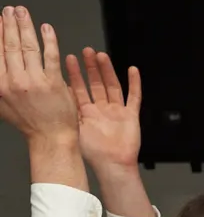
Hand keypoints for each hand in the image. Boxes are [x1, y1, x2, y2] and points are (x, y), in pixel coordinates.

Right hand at [0, 7, 76, 143]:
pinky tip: (47, 28)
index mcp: (0, 84)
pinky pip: (51, 56)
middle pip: (10, 45)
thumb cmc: (29, 121)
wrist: (50, 138)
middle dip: (10, 23)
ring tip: (24, 12)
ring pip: (28, 46)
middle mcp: (14, 80)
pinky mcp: (53, 83)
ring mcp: (34, 81)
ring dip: (26, 26)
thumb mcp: (2, 102)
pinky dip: (49, 40)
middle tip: (11, 10)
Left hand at [65, 48, 139, 172]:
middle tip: (86, 51)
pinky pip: (134, 97)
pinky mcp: (131, 116)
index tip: (70, 58)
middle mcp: (101, 110)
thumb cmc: (93, 152)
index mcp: (87, 112)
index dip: (75, 73)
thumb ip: (67, 109)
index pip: (79, 88)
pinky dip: (134, 84)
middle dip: (91, 67)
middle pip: (96, 83)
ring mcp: (117, 112)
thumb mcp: (73, 126)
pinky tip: (132, 71)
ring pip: (113, 86)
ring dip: (108, 71)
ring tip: (102, 55)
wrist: (112, 165)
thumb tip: (57, 90)